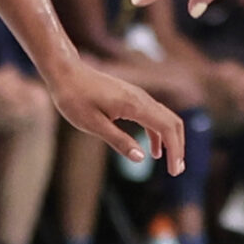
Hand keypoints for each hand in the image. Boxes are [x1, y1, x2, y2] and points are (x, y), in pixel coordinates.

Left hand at [47, 62, 185, 174]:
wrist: (66, 72)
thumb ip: (119, 141)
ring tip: (169, 161)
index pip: (167, 129)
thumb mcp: (93, 124)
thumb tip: (141, 159)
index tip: (174, 171)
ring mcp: (139, 97)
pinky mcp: (133, 97)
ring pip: (166, 118)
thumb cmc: (75, 98)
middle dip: (178, 147)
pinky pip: (155, 116)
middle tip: (177, 170)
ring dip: (171, 140)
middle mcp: (143, 99)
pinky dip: (160, 133)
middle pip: (173, 123)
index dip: (175, 151)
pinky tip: (153, 148)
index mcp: (135, 106)